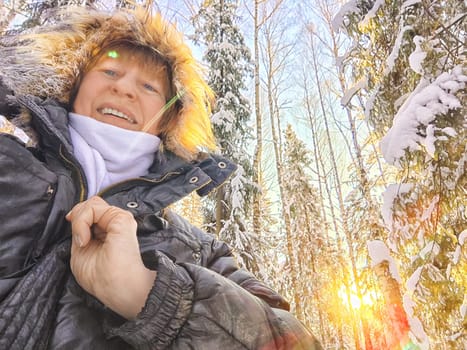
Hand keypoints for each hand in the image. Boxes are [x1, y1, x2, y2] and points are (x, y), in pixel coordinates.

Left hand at [66, 196, 156, 318]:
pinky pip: (94, 208)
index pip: (92, 211)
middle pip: (92, 204)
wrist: (117, 288)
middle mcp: (115, 224)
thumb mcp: (80, 251)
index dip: (79, 215)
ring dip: (80, 221)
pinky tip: (85, 240)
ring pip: (92, 204)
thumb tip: (74, 215)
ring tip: (82, 241)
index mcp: (107, 232)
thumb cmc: (101, 277)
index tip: (71, 224)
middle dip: (78, 215)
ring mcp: (120, 220)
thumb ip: (80, 232)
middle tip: (79, 238)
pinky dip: (82, 222)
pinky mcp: (122, 219)